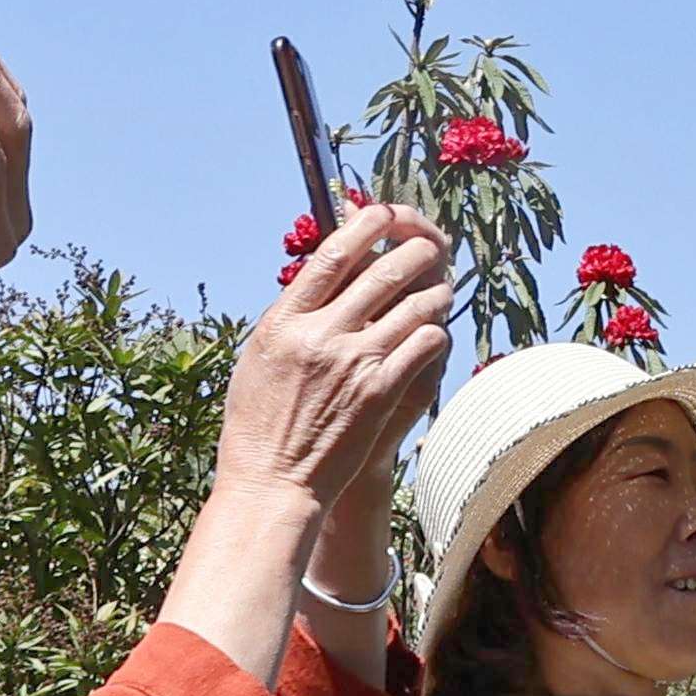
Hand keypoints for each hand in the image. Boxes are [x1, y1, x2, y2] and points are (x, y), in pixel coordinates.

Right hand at [223, 203, 453, 510]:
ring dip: (434, 291)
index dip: (364, 226)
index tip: (381, 212)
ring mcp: (354, 362)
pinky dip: (434, 331)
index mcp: (284, 321)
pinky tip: (432, 332)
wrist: (273, 482)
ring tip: (438, 288)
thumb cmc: (259, 421)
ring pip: (415, 305)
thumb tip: (320, 274)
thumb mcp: (258, 357)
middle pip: (383, 271)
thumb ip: (289, 315)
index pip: (332, 255)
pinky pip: (425, 343)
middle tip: (427, 246)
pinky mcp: (382, 391)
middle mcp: (320, 335)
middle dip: (413, 250)